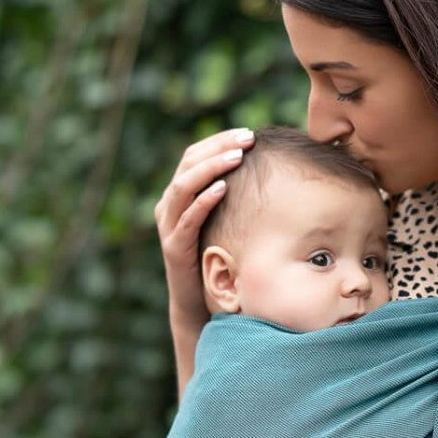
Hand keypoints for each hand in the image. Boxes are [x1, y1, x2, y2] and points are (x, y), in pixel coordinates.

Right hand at [154, 127, 254, 331]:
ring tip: (237, 157)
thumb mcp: (224, 222)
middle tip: (247, 139)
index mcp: (179, 195)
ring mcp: (168, 225)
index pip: (194, 155)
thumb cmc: (216, 257)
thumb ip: (234, 198)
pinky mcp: (174, 247)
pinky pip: (186, 218)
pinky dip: (203, 201)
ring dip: (211, 168)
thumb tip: (268, 172)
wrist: (197, 303)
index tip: (248, 134)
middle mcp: (169, 205)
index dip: (219, 141)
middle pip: (188, 163)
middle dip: (218, 148)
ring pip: (183, 186)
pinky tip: (223, 188)